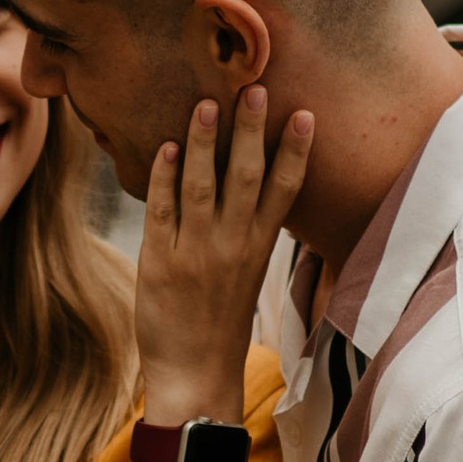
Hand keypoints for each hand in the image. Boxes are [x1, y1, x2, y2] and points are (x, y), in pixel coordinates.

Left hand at [136, 83, 313, 422]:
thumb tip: (256, 183)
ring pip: (201, 187)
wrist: (196, 372)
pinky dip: (162, 179)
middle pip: (246, 178)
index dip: (294, 152)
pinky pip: (161, 212)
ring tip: (206, 103)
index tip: (303, 114)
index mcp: (259, 247)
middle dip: (251, 132)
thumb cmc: (221, 320)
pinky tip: (164, 148)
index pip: (284, 191)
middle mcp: (232, 246)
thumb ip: (250, 229)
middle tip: (256, 89)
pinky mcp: (159, 264)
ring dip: (203, 143)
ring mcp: (195, 253)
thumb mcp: (248, 272)